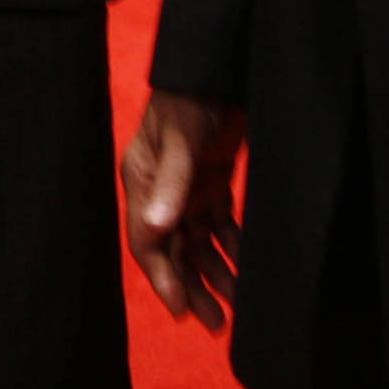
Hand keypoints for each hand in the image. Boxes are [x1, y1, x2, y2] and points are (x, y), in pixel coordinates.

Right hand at [121, 89, 245, 331]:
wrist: (222, 66)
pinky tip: (247, 268)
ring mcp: (187, 187)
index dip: (163, 276)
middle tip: (215, 322)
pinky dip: (232, 247)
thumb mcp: (181, 137)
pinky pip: (220, 225)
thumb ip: (171, 181)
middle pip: (174, 249)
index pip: (147, 240)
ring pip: (198, 243)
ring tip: (236, 305)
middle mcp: (161, 190)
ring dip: (214, 273)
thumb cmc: (191, 96)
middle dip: (192, 286)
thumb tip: (157, 228)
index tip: (182, 309)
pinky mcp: (211, 181)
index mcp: (141, 180)